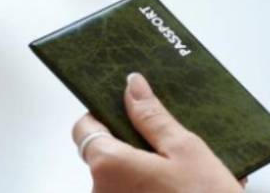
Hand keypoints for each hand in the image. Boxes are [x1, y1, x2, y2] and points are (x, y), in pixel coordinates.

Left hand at [72, 73, 242, 192]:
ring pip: (119, 180)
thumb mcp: (185, 148)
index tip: (128, 113)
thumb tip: (132, 87)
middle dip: (133, 147)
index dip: (104, 115)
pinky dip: (149, 191)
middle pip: (103, 156)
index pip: (84, 128)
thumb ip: (152, 116)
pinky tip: (180, 191)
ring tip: (184, 176)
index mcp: (109, 165)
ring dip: (144, 173)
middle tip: (169, 146)